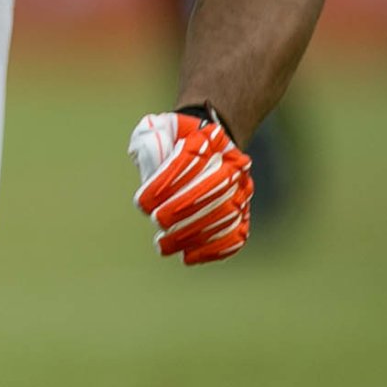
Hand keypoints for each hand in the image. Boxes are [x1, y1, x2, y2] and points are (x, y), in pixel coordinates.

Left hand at [128, 107, 253, 264]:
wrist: (205, 147)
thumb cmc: (173, 140)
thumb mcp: (157, 129)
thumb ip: (151, 138)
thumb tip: (151, 163)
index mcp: (210, 138)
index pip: (191, 159)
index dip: (165, 183)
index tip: (143, 203)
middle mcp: (233, 164)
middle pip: (213, 188)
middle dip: (181, 209)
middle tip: (157, 222)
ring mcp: (241, 191)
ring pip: (225, 216)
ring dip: (193, 234)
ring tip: (164, 245)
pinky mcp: (243, 213)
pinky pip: (236, 235)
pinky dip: (214, 249)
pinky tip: (189, 256)